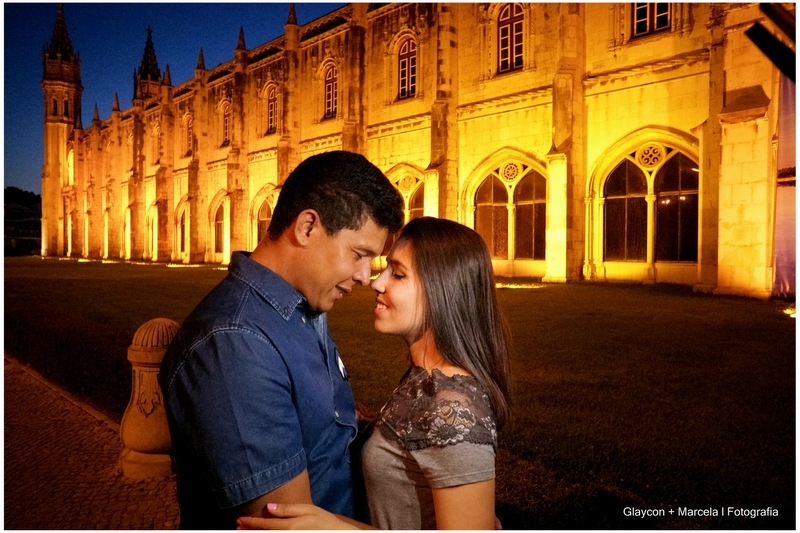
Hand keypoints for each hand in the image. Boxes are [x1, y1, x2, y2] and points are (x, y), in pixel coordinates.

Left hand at [237, 502, 354, 529]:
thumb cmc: (323, 520)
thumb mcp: (307, 510)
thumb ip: (287, 509)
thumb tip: (268, 507)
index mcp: (290, 526)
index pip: (265, 524)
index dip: (251, 522)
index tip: (239, 520)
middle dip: (249, 531)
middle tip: (237, 528)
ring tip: (244, 532)